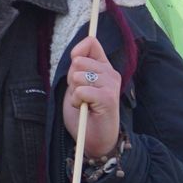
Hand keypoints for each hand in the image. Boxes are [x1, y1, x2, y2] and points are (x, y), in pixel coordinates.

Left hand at [60, 32, 121, 159]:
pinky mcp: (109, 97)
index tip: (76, 69)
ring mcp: (112, 84)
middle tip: (80, 94)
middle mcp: (111, 73)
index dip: (77, 52)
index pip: (91, 43)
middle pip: (78, 60)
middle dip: (71, 79)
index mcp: (104, 68)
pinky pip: (81, 91)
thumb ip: (77, 68)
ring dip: (74, 92)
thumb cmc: (83, 113)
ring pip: (78, 75)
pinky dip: (77, 101)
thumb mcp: (76, 86)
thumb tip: (76, 54)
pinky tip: (85, 108)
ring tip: (83, 102)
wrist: (94, 140)